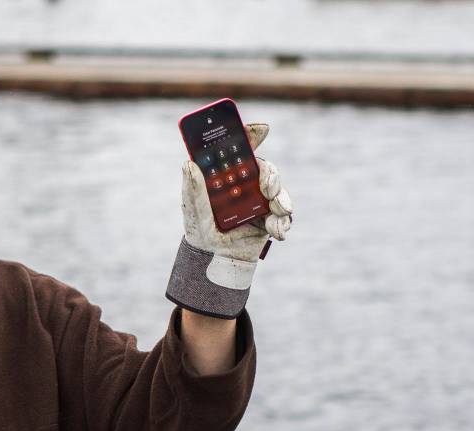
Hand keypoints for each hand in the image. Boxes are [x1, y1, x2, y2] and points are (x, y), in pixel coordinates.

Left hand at [166, 123, 292, 318]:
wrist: (216, 260)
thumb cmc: (201, 231)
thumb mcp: (193, 211)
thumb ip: (193, 189)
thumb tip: (189, 163)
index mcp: (225, 176)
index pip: (239, 150)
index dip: (250, 134)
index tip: (261, 128)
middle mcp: (244, 184)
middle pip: (265, 168)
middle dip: (271, 175)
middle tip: (266, 188)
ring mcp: (259, 199)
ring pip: (279, 190)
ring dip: (281, 200)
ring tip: (277, 213)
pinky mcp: (270, 217)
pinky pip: (284, 214)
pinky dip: (283, 222)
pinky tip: (277, 232)